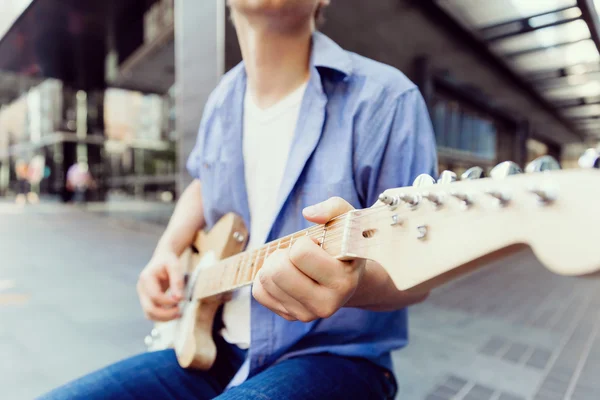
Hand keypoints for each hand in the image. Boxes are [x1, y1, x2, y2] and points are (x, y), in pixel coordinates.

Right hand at [136, 249, 184, 320]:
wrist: (162, 258)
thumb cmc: (168, 261)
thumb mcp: (175, 266)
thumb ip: (177, 281)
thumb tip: (179, 298)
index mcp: (146, 278)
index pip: (155, 295)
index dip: (168, 301)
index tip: (180, 299)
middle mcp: (141, 288)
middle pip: (149, 309)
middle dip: (165, 314)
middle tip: (179, 311)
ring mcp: (142, 295)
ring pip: (149, 314)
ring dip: (164, 318)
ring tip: (178, 314)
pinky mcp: (146, 300)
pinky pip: (152, 313)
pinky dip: (162, 316)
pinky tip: (174, 313)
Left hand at [252, 197, 364, 321]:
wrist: (350, 278)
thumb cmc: (345, 245)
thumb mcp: (347, 221)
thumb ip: (333, 208)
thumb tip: (308, 213)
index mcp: (343, 282)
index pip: (300, 253)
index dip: (304, 242)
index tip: (318, 245)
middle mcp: (326, 305)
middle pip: (278, 271)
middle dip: (283, 254)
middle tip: (298, 253)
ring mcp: (307, 315)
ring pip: (265, 281)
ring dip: (274, 263)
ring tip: (294, 263)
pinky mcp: (290, 316)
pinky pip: (259, 292)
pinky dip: (265, 278)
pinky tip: (285, 275)